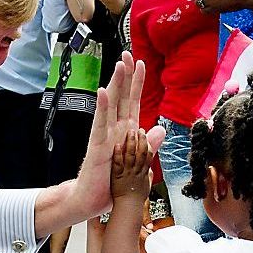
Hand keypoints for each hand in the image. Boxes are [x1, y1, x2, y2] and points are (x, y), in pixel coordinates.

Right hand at [76, 51, 164, 217]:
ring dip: (115, 84)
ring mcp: (104, 136)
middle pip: (121, 97)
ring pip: (111, 105)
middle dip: (125, 75)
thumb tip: (161, 129)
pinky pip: (99, 124)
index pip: (133, 103)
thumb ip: (148, 146)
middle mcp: (114, 130)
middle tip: (128, 53)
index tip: (140, 63)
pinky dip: (102, 108)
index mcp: (125, 133)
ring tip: (119, 65)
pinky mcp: (97, 147)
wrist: (91, 200)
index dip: (137, 83)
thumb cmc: (111, 183)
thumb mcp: (137, 163)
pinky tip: (103, 92)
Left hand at [112, 128, 152, 200]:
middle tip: (140, 130)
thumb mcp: (146, 187)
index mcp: (144, 173)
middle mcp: (137, 171)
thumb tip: (150, 170)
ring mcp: (127, 173)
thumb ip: (148, 177)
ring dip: (131, 143)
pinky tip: (116, 146)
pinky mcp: (117, 177)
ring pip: (131, 156)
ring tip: (130, 133)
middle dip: (142, 140)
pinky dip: (118, 155)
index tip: (145, 135)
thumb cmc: (135, 200)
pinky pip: (118, 164)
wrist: (128, 209)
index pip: (149, 156)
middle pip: (142, 153)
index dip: (148, 144)